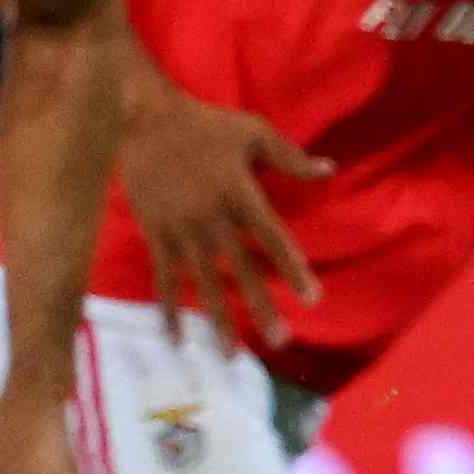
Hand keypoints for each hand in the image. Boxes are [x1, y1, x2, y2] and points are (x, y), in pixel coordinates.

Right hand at [118, 78, 323, 344]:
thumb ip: (290, 156)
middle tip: (280, 341)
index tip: (312, 298)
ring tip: (231, 355)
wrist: (144, 119)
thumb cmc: (205, 124)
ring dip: (218, 319)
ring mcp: (181, 229)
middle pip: (240, 269)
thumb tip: (329, 169)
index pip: (272, 237)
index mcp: (239, 193)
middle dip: (259, 307)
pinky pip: (163, 278)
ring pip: (202, 282)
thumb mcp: (253, 130)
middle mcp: (211, 217)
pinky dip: (168, 309)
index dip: (292, 268)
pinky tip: (177, 339)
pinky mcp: (156, 234)